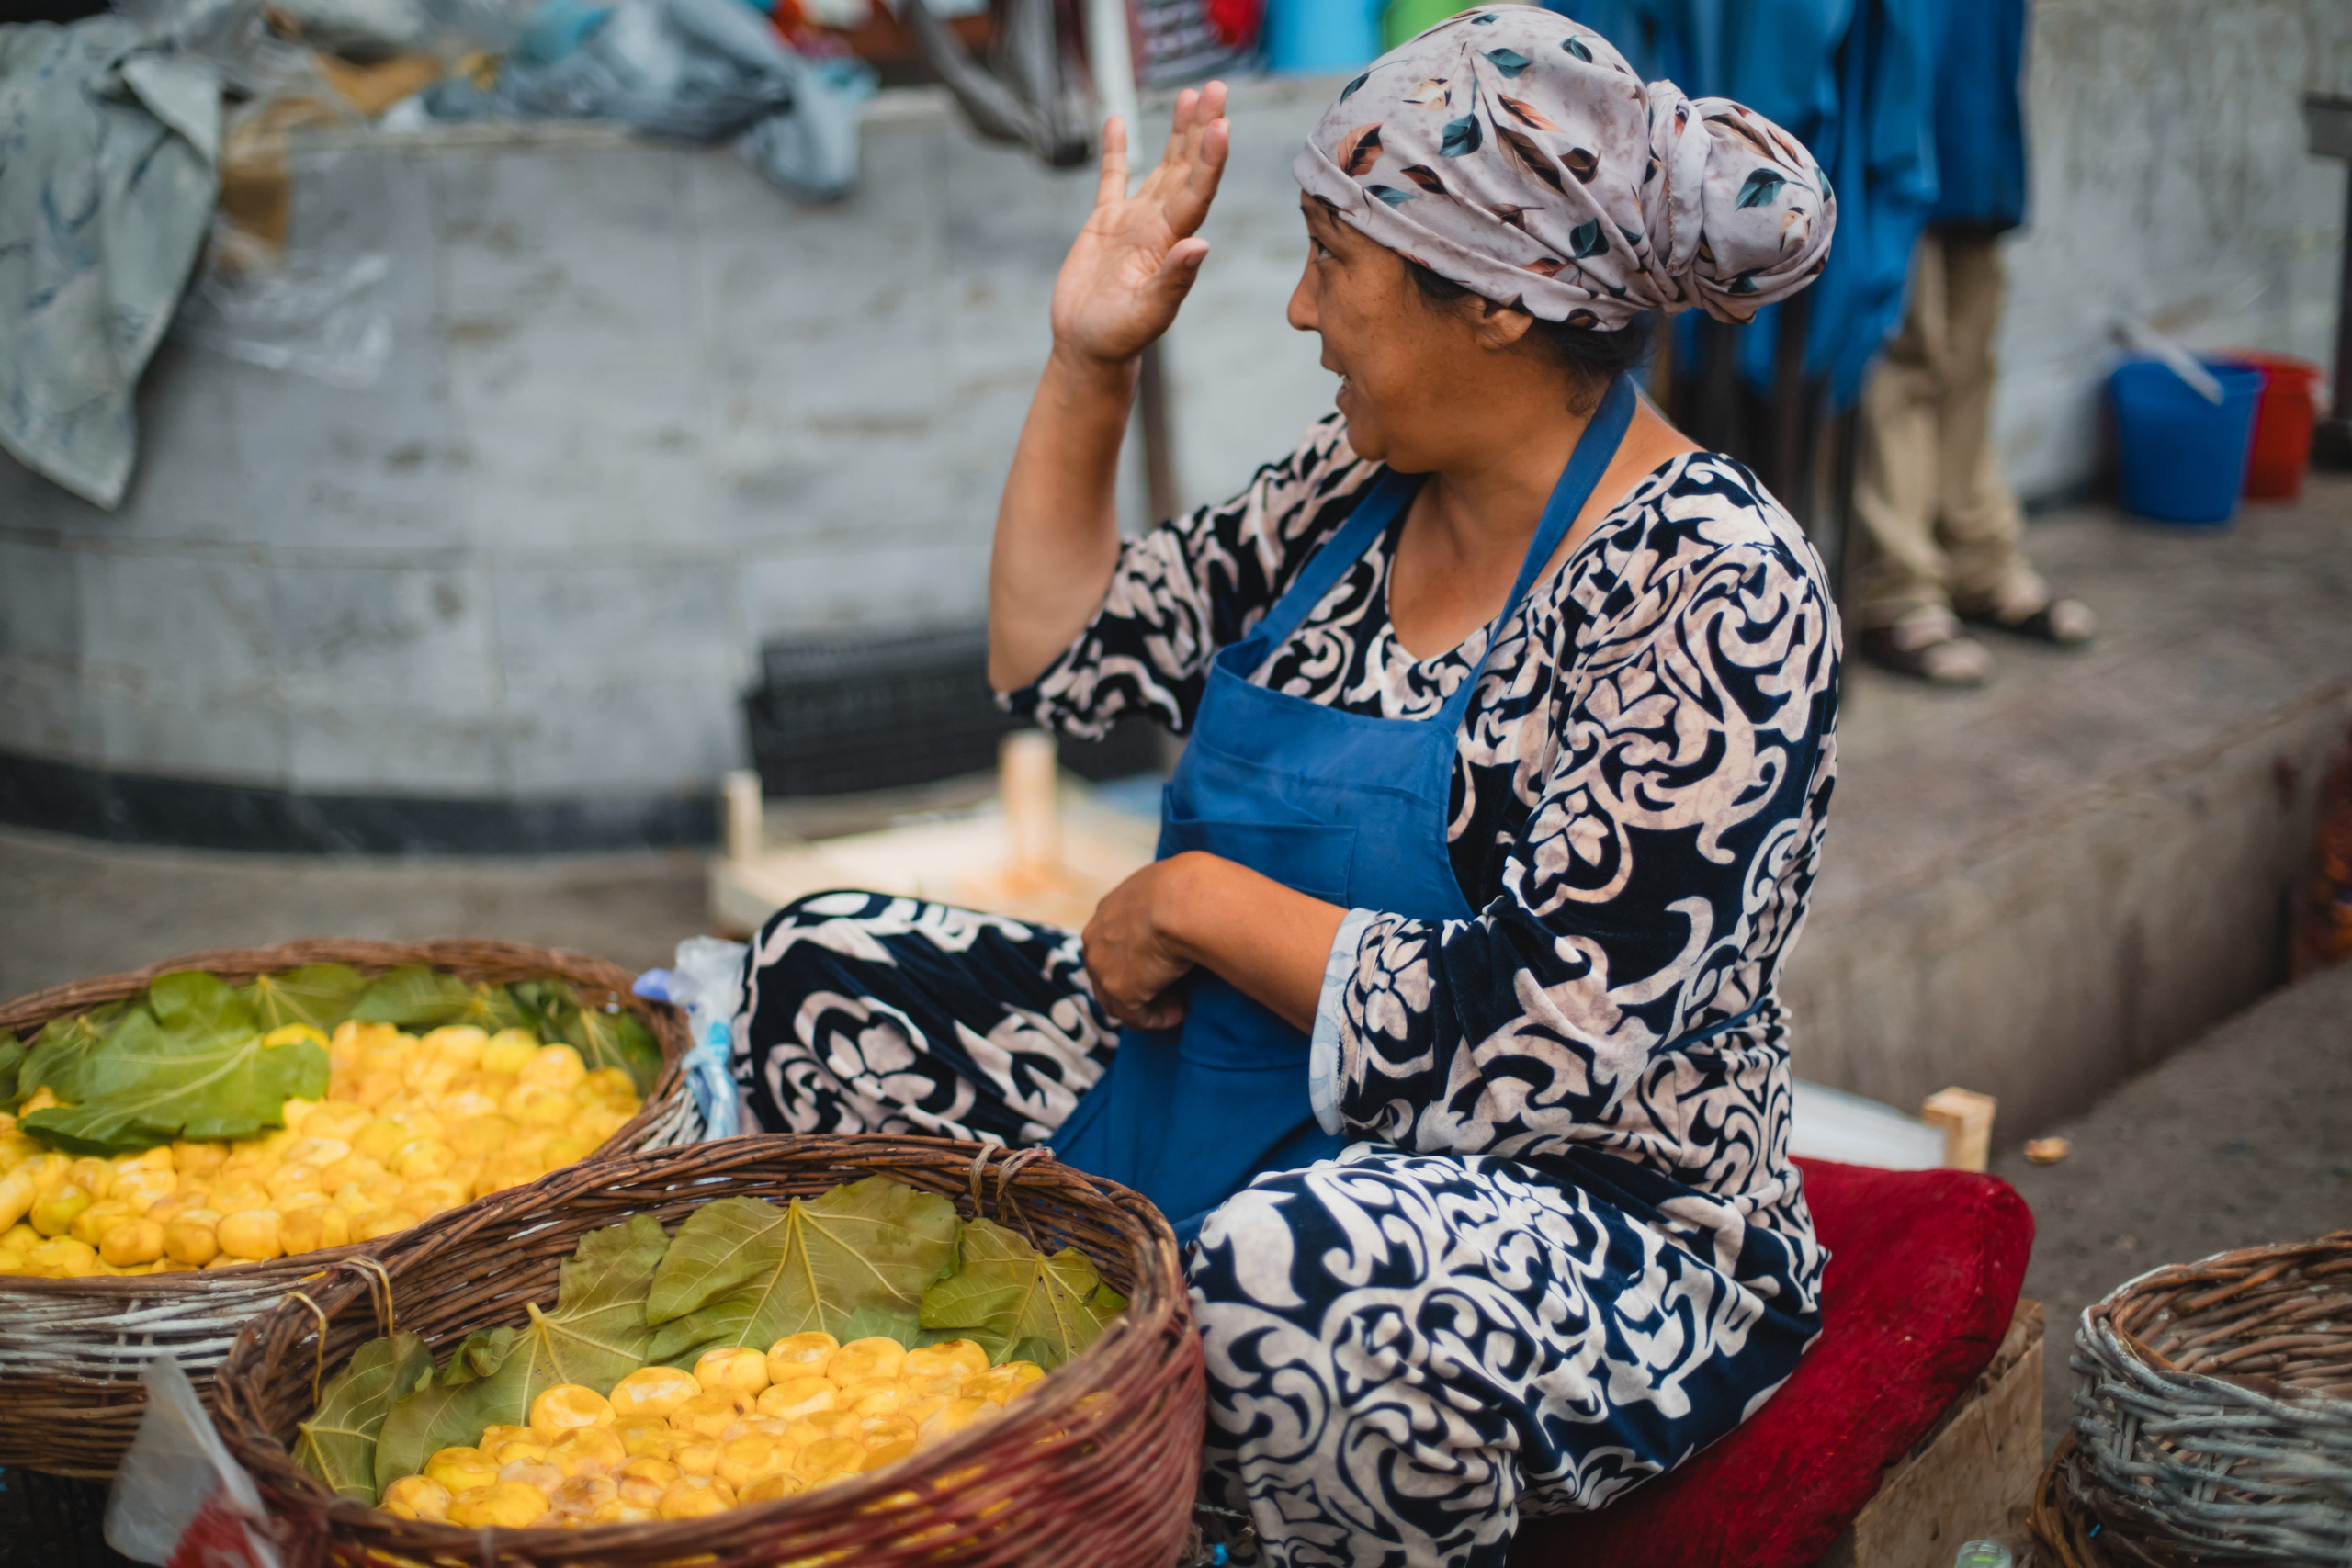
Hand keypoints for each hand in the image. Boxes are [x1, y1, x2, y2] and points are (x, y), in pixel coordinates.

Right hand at [1050, 83, 1230, 367]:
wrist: (1088, 348)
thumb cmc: (1119, 338)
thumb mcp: (1148, 313)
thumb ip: (1174, 280)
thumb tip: (1200, 245)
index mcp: (1172, 243)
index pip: (1198, 192)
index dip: (1210, 159)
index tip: (1221, 125)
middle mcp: (1160, 225)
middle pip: (1187, 168)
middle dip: (1202, 128)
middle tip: (1216, 89)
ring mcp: (1134, 221)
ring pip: (1162, 165)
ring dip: (1178, 131)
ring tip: (1192, 95)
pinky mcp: (1105, 223)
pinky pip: (1113, 177)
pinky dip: (1116, 150)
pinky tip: (1118, 120)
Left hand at [1082, 855, 1200, 1030]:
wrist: (1183, 901)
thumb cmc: (1187, 889)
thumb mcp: (1167, 887)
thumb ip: (1163, 903)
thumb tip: (1185, 909)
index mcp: (1107, 911)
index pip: (1110, 944)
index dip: (1134, 959)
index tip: (1163, 963)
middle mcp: (1095, 939)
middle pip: (1107, 975)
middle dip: (1135, 986)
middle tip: (1170, 988)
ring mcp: (1102, 968)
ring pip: (1118, 1001)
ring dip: (1148, 1005)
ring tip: (1180, 1003)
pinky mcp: (1120, 991)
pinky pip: (1138, 1017)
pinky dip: (1159, 1018)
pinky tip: (1181, 1011)